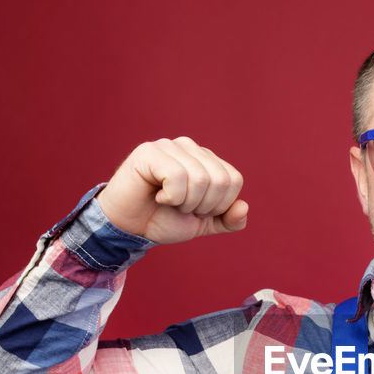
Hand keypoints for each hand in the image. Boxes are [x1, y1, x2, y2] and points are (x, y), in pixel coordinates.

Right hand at [95, 137, 248, 243]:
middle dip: (203, 206)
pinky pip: (177, 176)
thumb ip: (228, 220)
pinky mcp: (149, 151)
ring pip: (200, 179)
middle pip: (220, 180)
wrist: (130, 228)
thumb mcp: (203, 224)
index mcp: (206, 160)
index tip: (197, 210)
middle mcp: (190, 148)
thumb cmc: (164, 220)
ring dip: (185, 203)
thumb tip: (243, 207)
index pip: (234, 180)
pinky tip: (158, 196)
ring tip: (168, 202)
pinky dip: (171, 196)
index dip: (219, 205)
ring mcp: (169, 146)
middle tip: (181, 207)